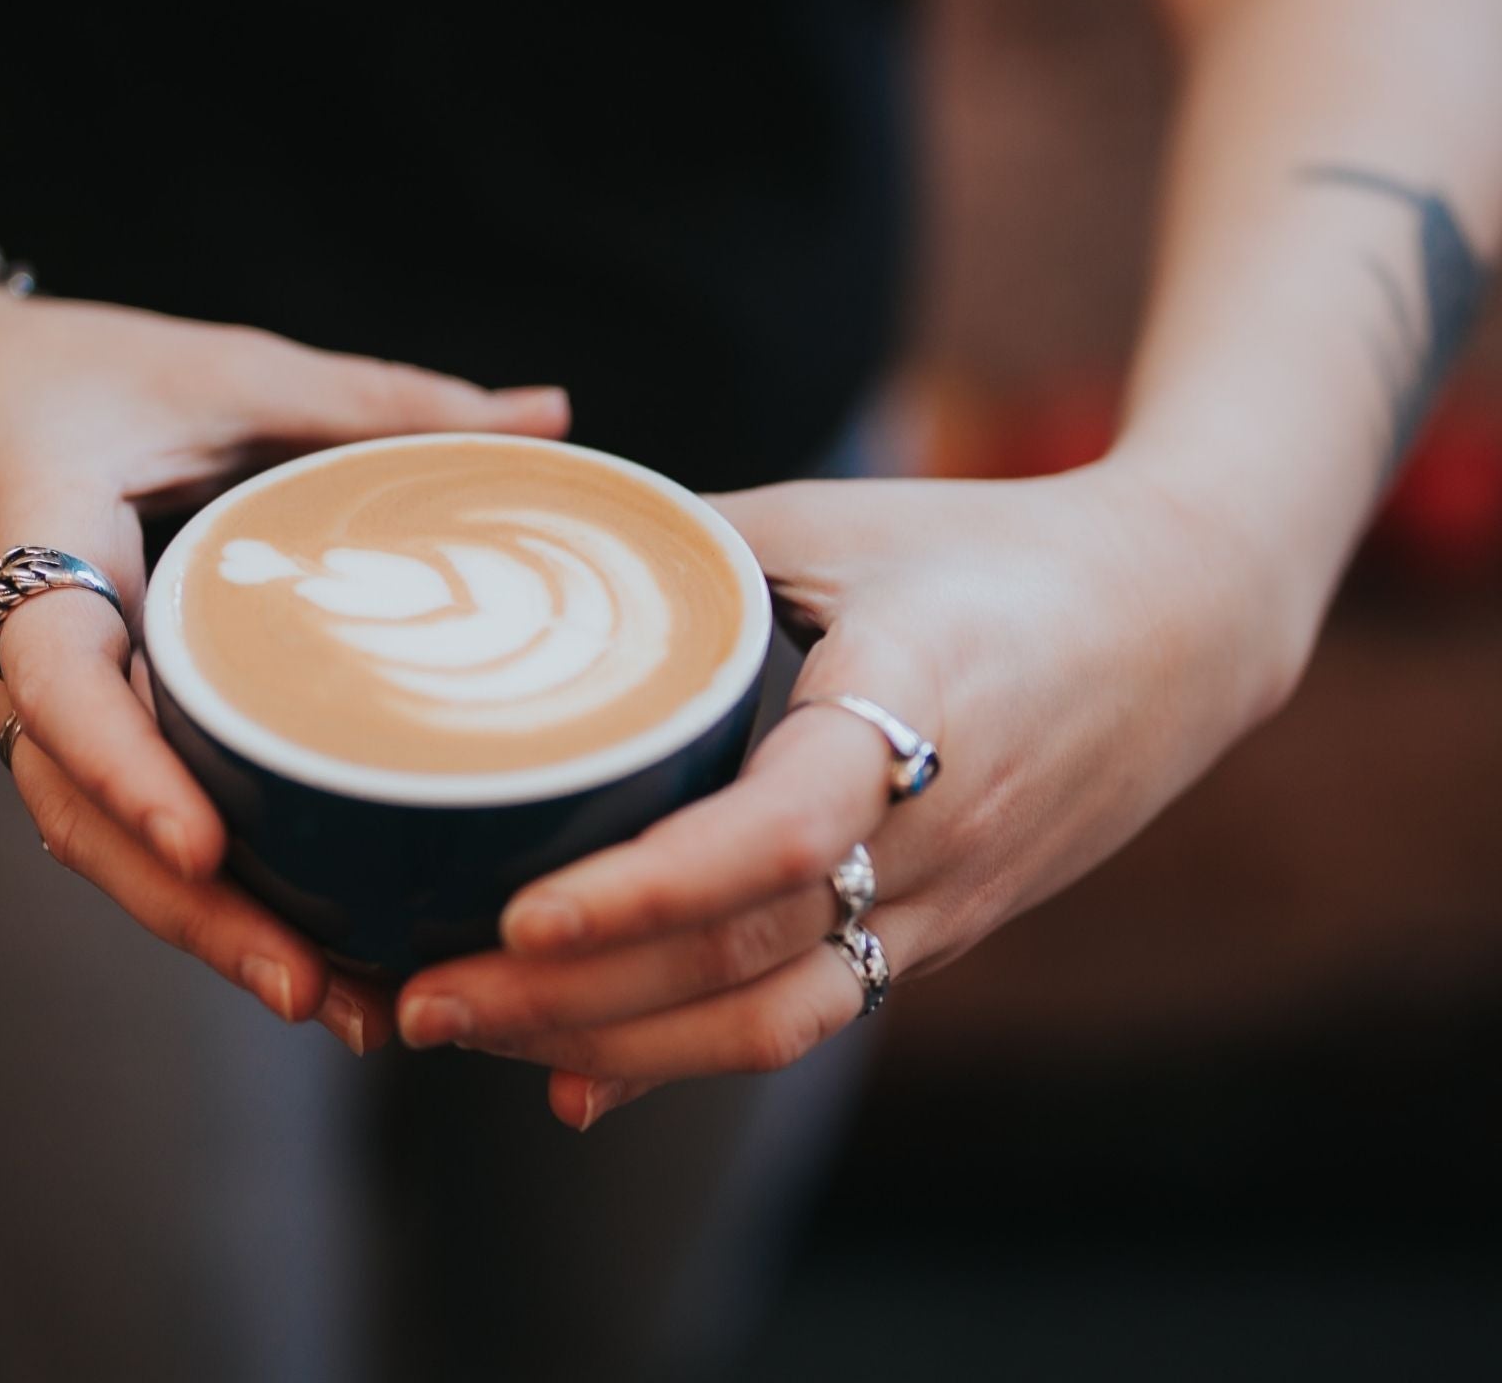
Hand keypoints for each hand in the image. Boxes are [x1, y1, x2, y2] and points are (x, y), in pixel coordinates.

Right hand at [0, 289, 569, 1050]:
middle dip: (192, 912)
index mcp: (27, 544)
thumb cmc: (64, 376)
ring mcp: (33, 715)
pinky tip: (305, 958)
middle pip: (81, 816)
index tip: (203, 840)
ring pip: (100, 849)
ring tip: (338, 1007)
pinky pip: (123, 830)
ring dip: (206, 933)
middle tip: (314, 988)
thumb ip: (373, 400)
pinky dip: (202, 899)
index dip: (122, 767)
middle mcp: (12, 659)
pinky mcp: (72, 739)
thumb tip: (552, 417)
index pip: (56, 677)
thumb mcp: (217, 367)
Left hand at [395, 460, 1302, 1125]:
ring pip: (773, 1025)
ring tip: (466, 1030)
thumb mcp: (834, 524)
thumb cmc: (993, 546)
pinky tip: (575, 1077)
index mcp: (918, 706)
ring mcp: (948, 907)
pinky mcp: (942, 939)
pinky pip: (809, 1019)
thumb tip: (512, 565)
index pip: (785, 834)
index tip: (518, 916)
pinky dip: (683, 1057)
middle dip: (572, 1002)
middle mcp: (940, 836)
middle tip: (418, 999)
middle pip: (749, 966)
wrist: (1183, 623)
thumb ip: (684, 557)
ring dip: (610, 1044)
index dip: (649, 891)